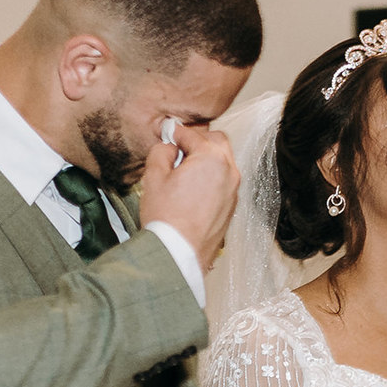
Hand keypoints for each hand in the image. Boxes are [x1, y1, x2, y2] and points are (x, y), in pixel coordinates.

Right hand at [140, 123, 238, 273]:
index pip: (192, 135)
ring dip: (207, 159)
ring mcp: (233, 190)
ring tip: (184, 171)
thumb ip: (161, 152)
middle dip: (198, 141)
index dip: (176, 132)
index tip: (168, 133)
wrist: (179, 254)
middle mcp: (229, 171)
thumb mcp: (153, 177)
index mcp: (212, 158)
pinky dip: (212, 177)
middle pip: (217, 141)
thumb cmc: (167, 219)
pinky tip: (193, 188)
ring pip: (224, 162)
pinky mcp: (231, 206)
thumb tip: (169, 147)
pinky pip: (224, 182)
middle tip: (178, 150)